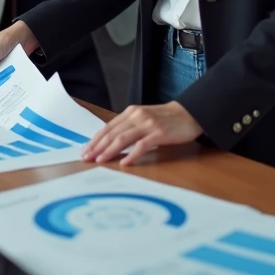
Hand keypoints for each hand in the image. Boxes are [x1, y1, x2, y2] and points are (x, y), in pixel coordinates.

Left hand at [82, 102, 202, 166]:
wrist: (189, 113)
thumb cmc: (165, 119)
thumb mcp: (143, 119)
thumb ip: (129, 127)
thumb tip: (110, 143)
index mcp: (131, 112)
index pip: (108, 127)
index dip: (95, 139)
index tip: (85, 150)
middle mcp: (137, 116)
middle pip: (113, 133)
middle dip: (98, 146)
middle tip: (87, 157)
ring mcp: (148, 124)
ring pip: (123, 138)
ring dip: (109, 150)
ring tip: (100, 160)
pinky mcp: (159, 133)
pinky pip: (142, 145)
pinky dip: (132, 154)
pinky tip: (125, 163)